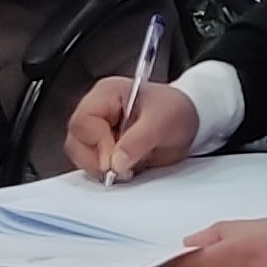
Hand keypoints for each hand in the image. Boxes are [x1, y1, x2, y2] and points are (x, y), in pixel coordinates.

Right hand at [64, 72, 200, 180]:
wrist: (191, 121)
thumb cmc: (176, 111)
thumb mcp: (163, 122)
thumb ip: (138, 140)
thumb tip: (115, 161)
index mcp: (107, 93)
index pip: (84, 122)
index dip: (97, 144)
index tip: (115, 161)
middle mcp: (97, 110)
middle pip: (76, 141)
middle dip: (97, 160)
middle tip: (123, 169)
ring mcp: (97, 130)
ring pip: (80, 156)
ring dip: (101, 169)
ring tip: (129, 167)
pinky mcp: (101, 148)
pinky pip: (92, 165)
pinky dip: (106, 173)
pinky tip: (127, 169)